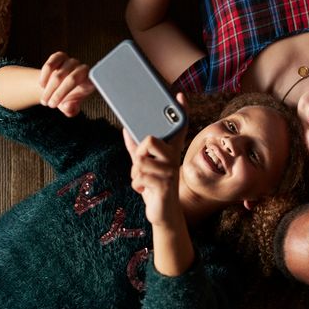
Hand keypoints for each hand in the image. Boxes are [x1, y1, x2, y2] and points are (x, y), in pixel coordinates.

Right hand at [38, 51, 94, 116]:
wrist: (57, 88)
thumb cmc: (67, 98)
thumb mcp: (70, 108)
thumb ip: (71, 110)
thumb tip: (69, 106)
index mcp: (90, 81)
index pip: (85, 85)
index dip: (76, 94)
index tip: (63, 104)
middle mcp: (83, 69)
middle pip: (71, 80)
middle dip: (58, 94)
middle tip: (49, 105)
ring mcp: (71, 61)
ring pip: (59, 74)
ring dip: (49, 88)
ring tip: (44, 100)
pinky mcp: (60, 56)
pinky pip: (50, 65)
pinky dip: (44, 76)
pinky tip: (42, 85)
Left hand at [123, 94, 188, 226]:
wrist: (163, 213)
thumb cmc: (153, 186)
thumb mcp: (144, 166)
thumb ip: (135, 149)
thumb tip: (126, 130)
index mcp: (171, 151)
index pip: (179, 129)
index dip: (181, 112)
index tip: (181, 95)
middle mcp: (174, 158)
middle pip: (149, 140)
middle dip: (138, 153)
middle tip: (142, 166)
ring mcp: (171, 171)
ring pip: (139, 161)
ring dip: (134, 174)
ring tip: (143, 182)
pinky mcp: (165, 185)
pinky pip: (139, 176)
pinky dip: (136, 185)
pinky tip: (145, 191)